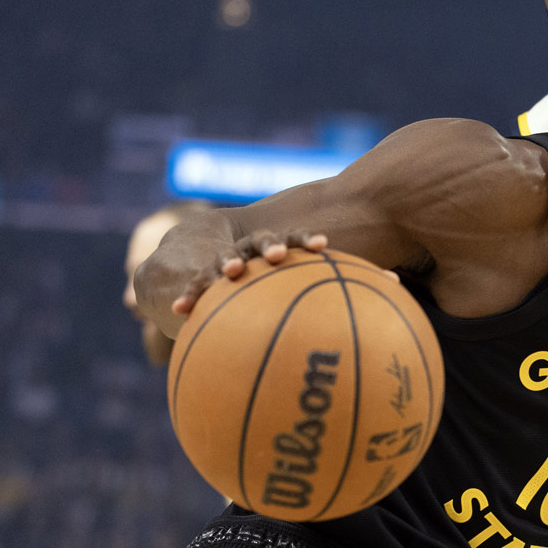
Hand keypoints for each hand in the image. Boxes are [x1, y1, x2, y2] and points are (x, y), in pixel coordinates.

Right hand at [168, 229, 328, 316]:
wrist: (203, 273)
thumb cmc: (264, 293)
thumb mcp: (286, 294)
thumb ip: (318, 300)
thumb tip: (366, 298)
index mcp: (275, 250)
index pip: (293, 238)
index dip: (306, 239)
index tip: (322, 244)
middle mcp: (250, 250)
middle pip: (261, 242)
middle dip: (270, 246)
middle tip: (278, 255)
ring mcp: (223, 261)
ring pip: (226, 258)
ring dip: (229, 261)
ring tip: (232, 270)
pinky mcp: (198, 279)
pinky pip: (194, 287)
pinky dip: (188, 296)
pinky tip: (181, 309)